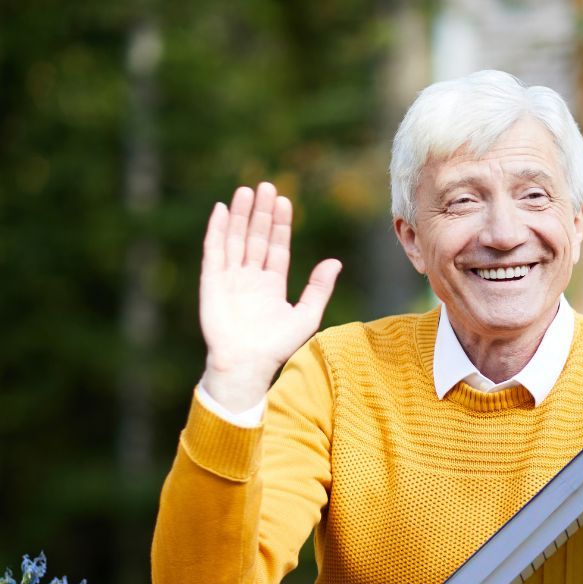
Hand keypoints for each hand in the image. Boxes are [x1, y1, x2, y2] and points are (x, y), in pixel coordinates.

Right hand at [198, 182, 341, 412]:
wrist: (248, 364)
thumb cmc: (277, 347)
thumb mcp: (306, 315)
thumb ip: (319, 288)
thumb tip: (335, 261)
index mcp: (271, 284)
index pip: (276, 247)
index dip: (281, 224)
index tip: (285, 201)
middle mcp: (250, 277)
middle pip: (257, 237)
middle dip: (262, 212)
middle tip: (268, 185)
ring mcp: (230, 278)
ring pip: (236, 238)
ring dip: (242, 215)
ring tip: (247, 190)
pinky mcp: (212, 281)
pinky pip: (215, 250)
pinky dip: (217, 230)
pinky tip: (222, 210)